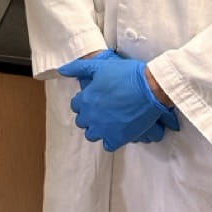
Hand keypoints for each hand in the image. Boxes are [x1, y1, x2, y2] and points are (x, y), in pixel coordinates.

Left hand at [58, 54, 180, 150]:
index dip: (84, 102)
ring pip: (92, 135)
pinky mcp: (118, 138)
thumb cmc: (126, 74)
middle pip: (82, 122)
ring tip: (108, 122)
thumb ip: (79, 68)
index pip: (75, 106)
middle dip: (89, 116)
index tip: (94, 100)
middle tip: (102, 110)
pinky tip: (117, 131)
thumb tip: (62, 70)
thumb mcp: (99, 66)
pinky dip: (111, 140)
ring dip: (97, 129)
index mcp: (86, 99)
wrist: (150, 88)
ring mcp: (103, 129)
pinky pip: (107, 145)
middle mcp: (91, 116)